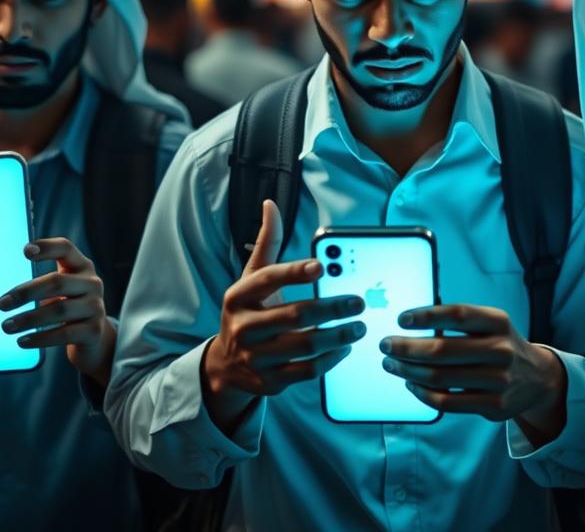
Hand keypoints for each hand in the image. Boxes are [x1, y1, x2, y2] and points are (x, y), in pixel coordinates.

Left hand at [0, 237, 114, 386]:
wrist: (93, 335)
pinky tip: (22, 341)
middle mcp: (92, 283)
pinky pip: (64, 334)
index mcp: (82, 267)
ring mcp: (96, 307)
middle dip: (26, 293)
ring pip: (59, 310)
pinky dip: (40, 338)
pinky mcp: (94, 330)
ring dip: (29, 319)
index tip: (25, 251)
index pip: (66, 249)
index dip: (47, 247)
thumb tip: (6, 296)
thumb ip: (42, 283)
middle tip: (2, 304)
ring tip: (6, 326)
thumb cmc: (68, 305)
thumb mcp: (61, 289)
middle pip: (58, 282)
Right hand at [202, 200, 365, 434]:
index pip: (267, 279)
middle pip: (294, 316)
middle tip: (358, 302)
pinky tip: (345, 348)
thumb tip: (270, 204)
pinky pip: (306, 371)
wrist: (225, 365)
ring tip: (359, 326)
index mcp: (238, 296)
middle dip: (331, 309)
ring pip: (304, 346)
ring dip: (337, 336)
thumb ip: (265, 242)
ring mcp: (255, 357)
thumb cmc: (247, 311)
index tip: (321, 266)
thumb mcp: (250, 277)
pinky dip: (330, 360)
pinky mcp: (269, 381)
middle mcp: (243, 327)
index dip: (294, 272)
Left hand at [380, 304, 567, 443]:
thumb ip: (459, 322)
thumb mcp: (491, 324)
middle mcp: (501, 349)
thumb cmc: (500, 344)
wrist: (537, 378)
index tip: (402, 319)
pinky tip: (411, 384)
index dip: (427, 316)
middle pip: (443, 350)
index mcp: (498, 322)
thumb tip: (412, 323)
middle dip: (407, 348)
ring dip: (409, 371)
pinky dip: (423, 393)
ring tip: (391, 364)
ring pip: (441, 378)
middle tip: (386, 345)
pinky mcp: (493, 407)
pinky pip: (447, 402)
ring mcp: (498, 381)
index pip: (457, 315)